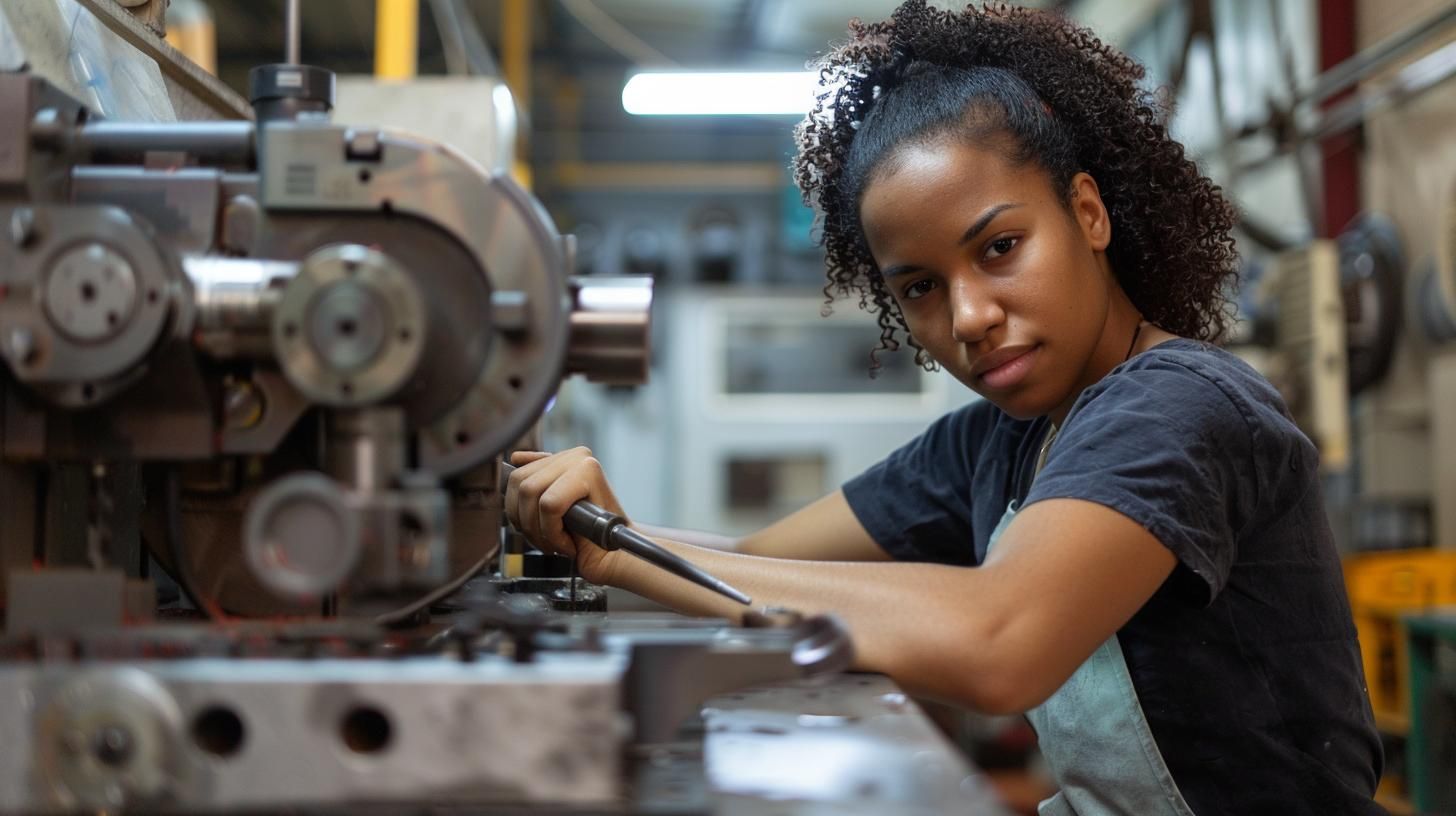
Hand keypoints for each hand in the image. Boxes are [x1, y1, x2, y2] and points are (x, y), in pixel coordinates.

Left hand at [504, 447, 626, 584]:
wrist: (617, 560)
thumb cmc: (587, 540)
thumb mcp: (552, 509)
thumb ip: (536, 481)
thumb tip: (515, 458)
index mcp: (566, 459)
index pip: (516, 474)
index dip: (516, 508)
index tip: (534, 526)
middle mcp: (575, 455)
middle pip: (519, 483)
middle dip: (524, 521)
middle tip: (546, 541)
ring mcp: (582, 461)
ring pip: (531, 492)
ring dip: (539, 529)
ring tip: (558, 543)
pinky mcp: (590, 473)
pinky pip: (549, 504)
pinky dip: (552, 532)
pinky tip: (569, 543)